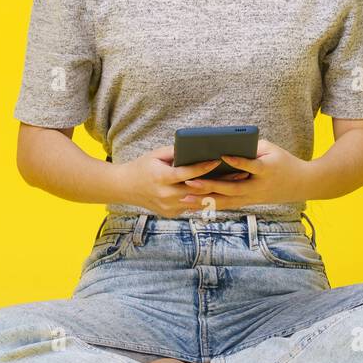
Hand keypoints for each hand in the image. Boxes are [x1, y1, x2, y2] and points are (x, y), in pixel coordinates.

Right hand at [112, 143, 238, 217]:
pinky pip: (191, 206)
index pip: (187, 173)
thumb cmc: (142, 166)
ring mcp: (168, 207)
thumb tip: (197, 148)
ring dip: (216, 194)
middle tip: (238, 174)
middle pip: (198, 190)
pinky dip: (204, 199)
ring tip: (235, 184)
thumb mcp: (156, 155)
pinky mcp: (170, 213)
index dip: (204, 167)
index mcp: (161, 178)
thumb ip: (176, 152)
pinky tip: (221, 193)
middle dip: (219, 182)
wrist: (125, 188)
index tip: (219, 160)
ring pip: (198, 201)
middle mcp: (166, 195)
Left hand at [178, 139, 307, 209]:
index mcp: (267, 170)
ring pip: (226, 201)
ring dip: (205, 201)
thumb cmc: (283, 161)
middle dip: (209, 186)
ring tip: (184, 199)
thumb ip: (250, 148)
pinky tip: (194, 206)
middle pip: (232, 188)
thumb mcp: (271, 150)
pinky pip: (227, 204)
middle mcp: (258, 187)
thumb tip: (226, 146)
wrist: (300, 184)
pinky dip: (211, 205)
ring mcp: (252, 197)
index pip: (252, 166)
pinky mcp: (248, 202)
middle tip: (189, 182)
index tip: (223, 156)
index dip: (238, 162)